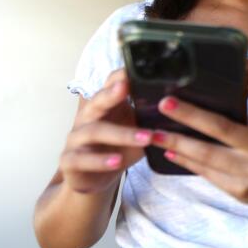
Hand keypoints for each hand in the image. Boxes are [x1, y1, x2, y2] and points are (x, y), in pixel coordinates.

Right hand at [59, 70, 152, 193]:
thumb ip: (148, 117)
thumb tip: (178, 104)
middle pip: (96, 102)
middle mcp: (87, 118)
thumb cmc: (118, 149)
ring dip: (122, 134)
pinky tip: (118, 161)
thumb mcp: (136, 131)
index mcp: (105, 106)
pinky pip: (82, 159)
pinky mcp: (69, 161)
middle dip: (111, 94)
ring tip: (146, 138)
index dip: (119, 76)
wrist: (94, 178)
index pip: (109, 85)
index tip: (135, 69)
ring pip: (94, 131)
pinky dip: (100, 160)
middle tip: (126, 87)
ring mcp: (76, 139)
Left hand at [152, 56, 247, 204]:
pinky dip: (186, 162)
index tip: (242, 63)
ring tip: (154, 134)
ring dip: (178, 144)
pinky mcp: (237, 190)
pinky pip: (206, 173)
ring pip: (207, 155)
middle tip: (165, 104)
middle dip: (190, 117)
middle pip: (221, 130)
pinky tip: (169, 152)